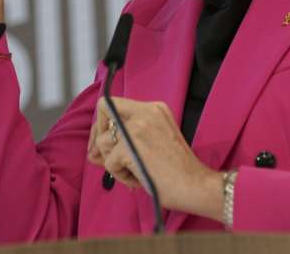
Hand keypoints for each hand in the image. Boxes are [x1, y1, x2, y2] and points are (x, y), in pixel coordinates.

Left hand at [87, 97, 223, 221]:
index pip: (115, 104)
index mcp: (154, 108)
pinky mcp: (129, 147)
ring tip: (133, 173)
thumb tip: (92, 152)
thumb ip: (126, 140)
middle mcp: (146, 112)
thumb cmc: (177, 170)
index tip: (106, 142)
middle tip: (104, 159)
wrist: (197, 185)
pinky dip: (120, 176)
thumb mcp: (153, 143)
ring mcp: (137, 128)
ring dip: (112, 162)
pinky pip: (109, 162)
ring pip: (102, 141)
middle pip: (103, 111)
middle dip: (97, 137)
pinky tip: (138, 180)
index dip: (104, 123)